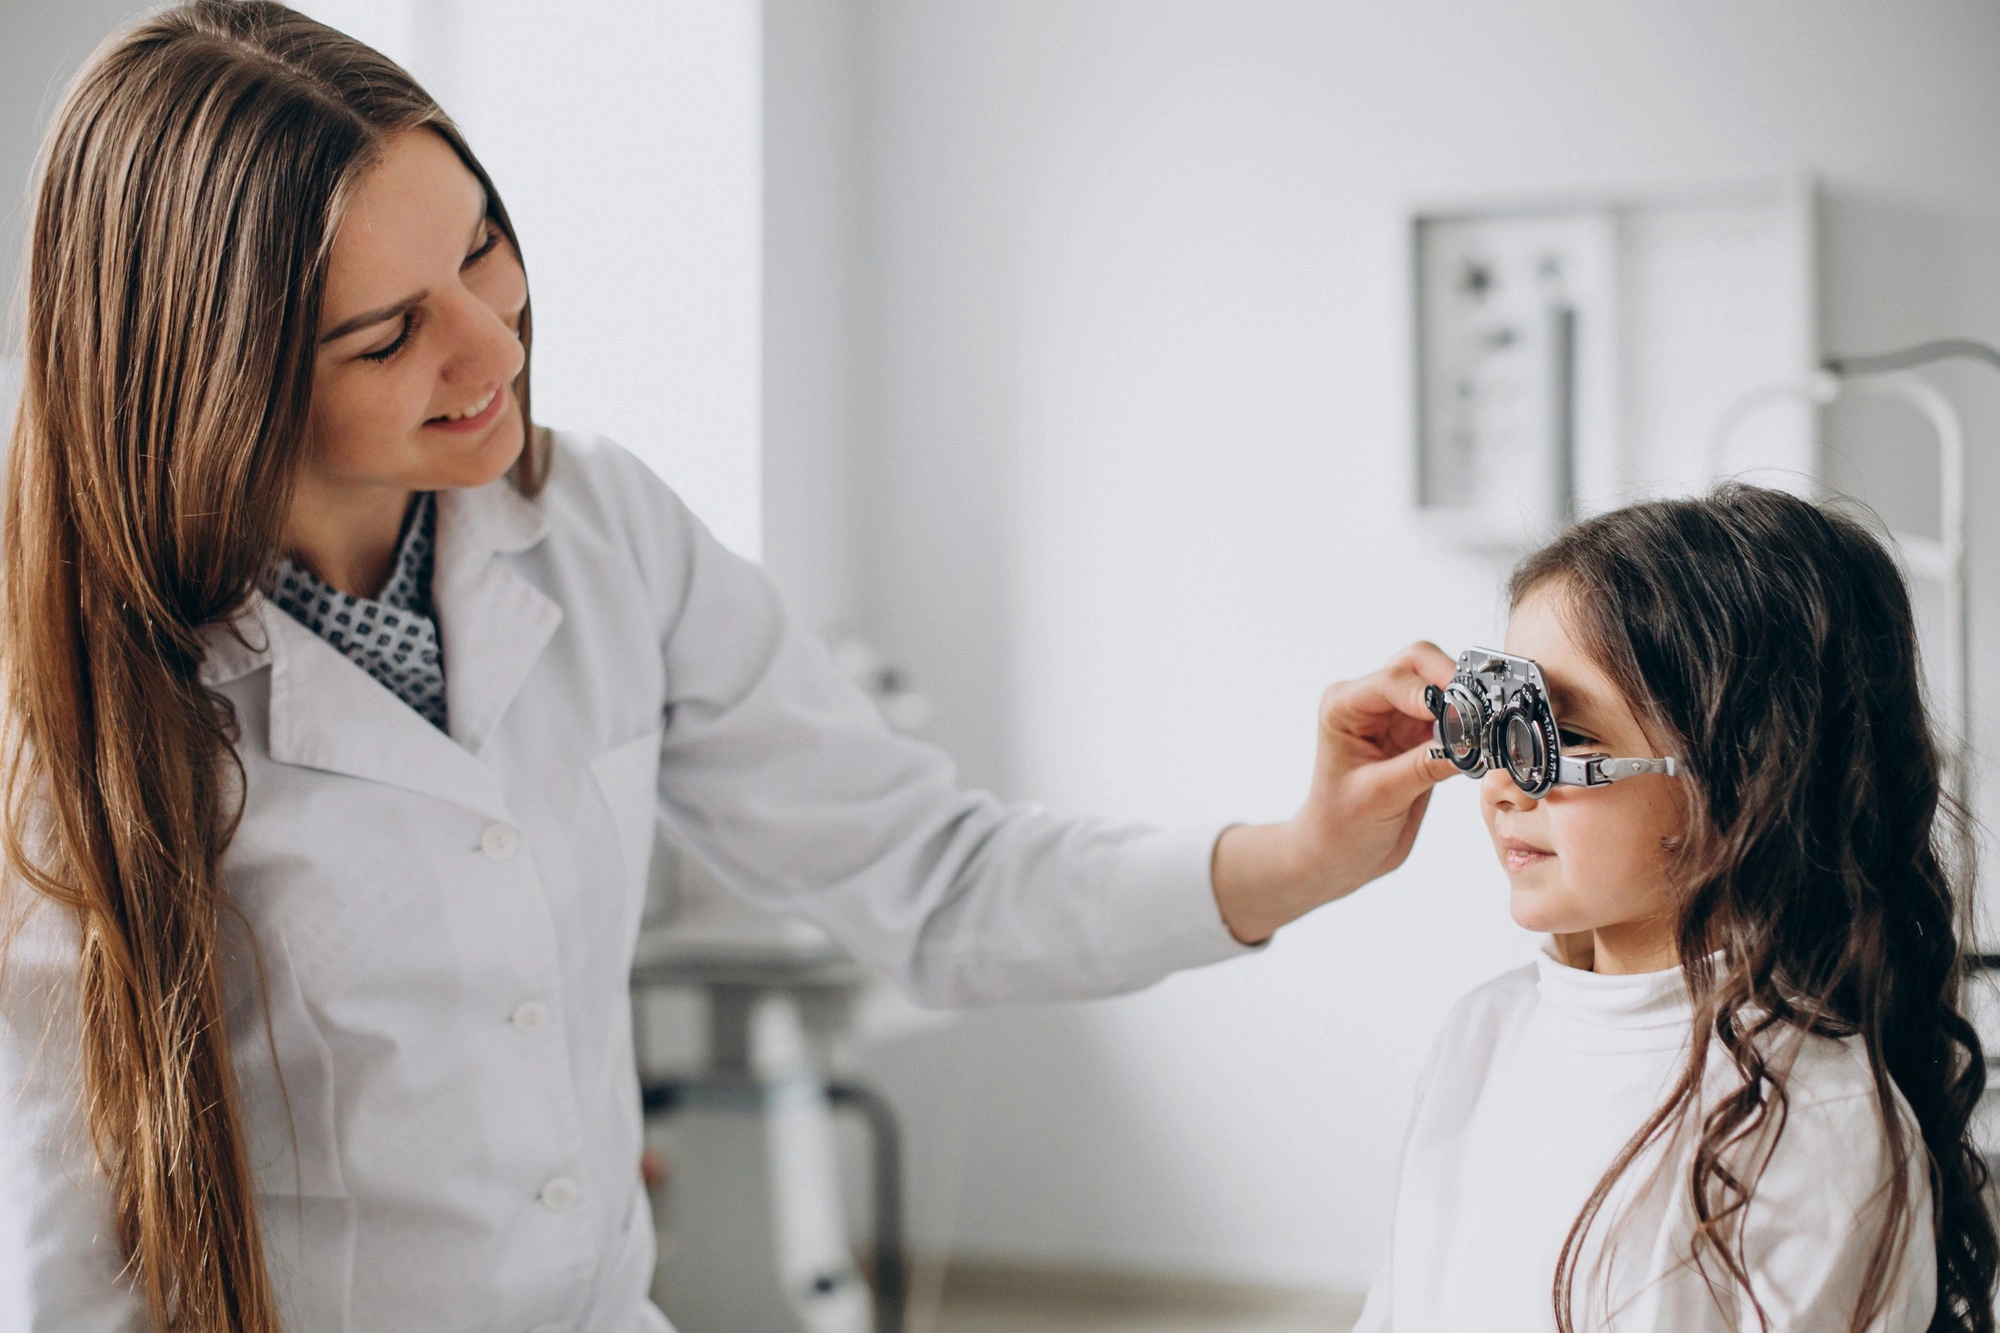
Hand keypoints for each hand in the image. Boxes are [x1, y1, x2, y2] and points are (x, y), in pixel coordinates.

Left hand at [1212, 642, 1458, 943]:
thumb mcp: (1379, 796)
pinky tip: (1484, 746)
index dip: (1429, 691)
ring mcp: (1398, 716)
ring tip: (1487, 730)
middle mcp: (1370, 702)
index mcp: (1344, 705)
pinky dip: (1472, 726)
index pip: (1393, 680)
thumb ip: (1422, 766)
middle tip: (1482, 711)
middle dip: (1454, 680)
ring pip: (1443, 684)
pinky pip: (1455, 717)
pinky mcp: (1421, 736)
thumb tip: (1469, 745)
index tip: (1460, 712)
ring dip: (1468, 701)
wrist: (1339, 855)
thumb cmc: (1339, 826)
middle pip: (1420, 663)